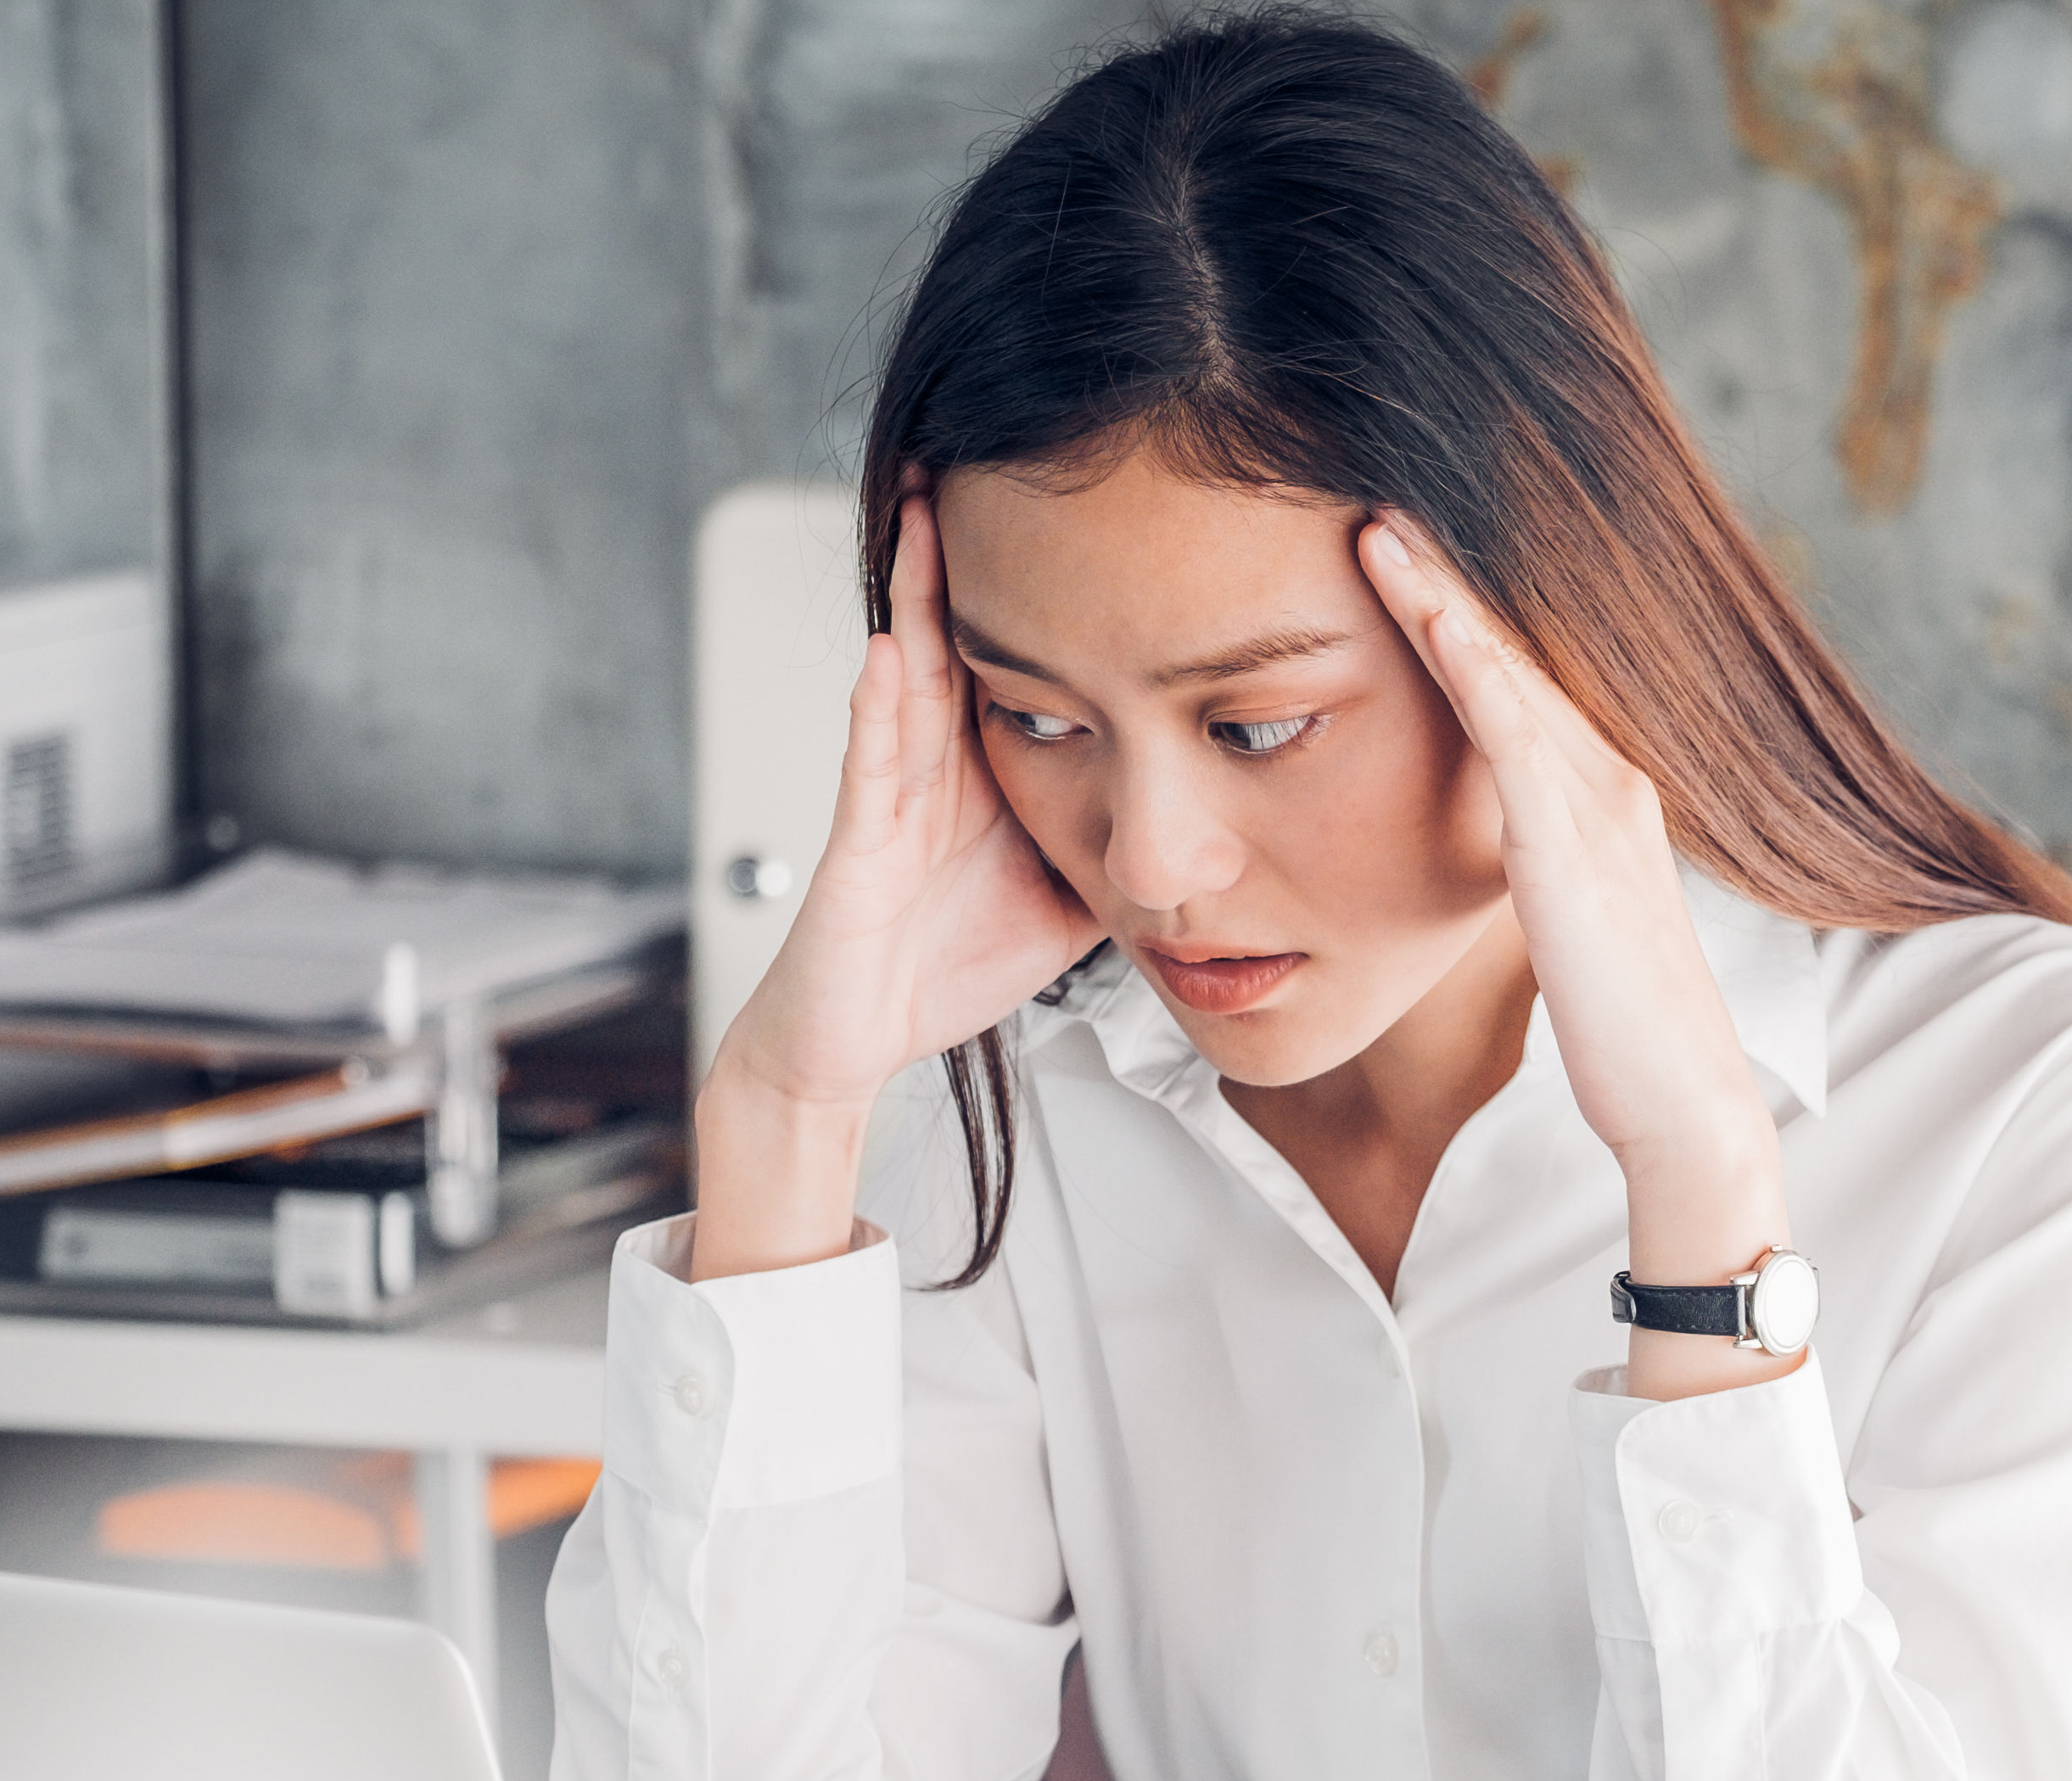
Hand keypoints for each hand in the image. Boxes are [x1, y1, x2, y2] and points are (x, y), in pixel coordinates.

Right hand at [697, 496, 1099, 1276]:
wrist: (858, 1041)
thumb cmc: (946, 964)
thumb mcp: (1070, 897)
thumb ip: (1124, 843)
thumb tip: (1213, 822)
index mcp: (984, 766)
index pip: (1017, 650)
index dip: (1042, 581)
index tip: (1079, 506)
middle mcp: (934, 762)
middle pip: (956, 630)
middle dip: (964, 544)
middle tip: (979, 449)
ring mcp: (892, 793)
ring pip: (906, 670)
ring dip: (913, 591)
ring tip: (923, 508)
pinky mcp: (858, 840)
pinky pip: (871, 761)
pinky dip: (879, 704)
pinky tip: (889, 649)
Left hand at [1357, 518, 1797, 1396]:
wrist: (1683, 1110)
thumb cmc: (1620, 1040)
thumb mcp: (1566, 933)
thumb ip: (1535, 875)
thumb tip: (1490, 855)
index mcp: (1604, 800)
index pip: (1520, 683)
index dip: (1462, 614)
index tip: (1401, 552)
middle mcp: (1610, 782)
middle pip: (1515, 653)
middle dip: (1449, 575)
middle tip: (1380, 500)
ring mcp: (1596, 806)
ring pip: (1508, 671)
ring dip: (1443, 593)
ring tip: (1379, 525)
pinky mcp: (1569, 846)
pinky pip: (1509, 730)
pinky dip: (1467, 660)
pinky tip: (1421, 610)